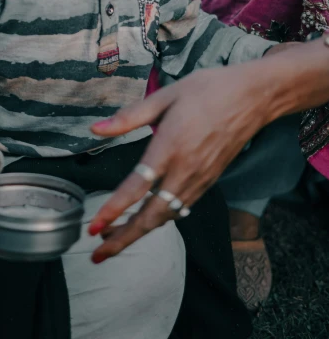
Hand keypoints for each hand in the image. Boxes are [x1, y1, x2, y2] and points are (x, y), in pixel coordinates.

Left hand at [87, 66, 266, 262]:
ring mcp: (199, 179)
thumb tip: (95, 129)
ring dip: (139, 232)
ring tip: (113, 238)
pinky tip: (145, 218)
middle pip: (151, 216)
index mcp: (170, 146)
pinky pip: (181, 208)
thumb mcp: (165, 96)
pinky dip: (160, 219)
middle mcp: (185, 170)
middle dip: (123, 239)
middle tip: (97, 255)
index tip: (93, 227)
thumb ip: (128, 117)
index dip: (113, 210)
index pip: (136, 187)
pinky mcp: (209, 181)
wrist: (253, 98)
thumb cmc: (207, 90)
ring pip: (166, 217)